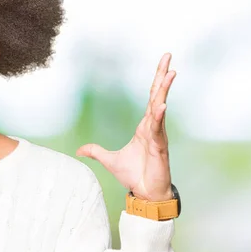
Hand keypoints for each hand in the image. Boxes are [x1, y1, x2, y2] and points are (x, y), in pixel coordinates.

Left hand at [76, 53, 175, 201]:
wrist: (144, 194)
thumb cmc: (134, 176)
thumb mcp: (109, 160)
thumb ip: (96, 152)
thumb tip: (79, 150)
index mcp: (145, 126)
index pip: (151, 97)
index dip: (156, 80)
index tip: (164, 64)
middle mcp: (153, 127)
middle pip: (157, 96)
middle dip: (163, 76)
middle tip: (168, 57)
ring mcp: (158, 136)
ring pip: (161, 108)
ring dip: (164, 91)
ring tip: (170, 74)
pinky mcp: (160, 147)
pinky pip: (158, 129)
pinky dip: (159, 117)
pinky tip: (161, 105)